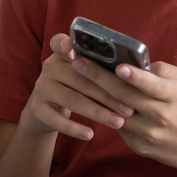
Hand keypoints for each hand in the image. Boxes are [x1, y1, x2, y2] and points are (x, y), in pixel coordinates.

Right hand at [20, 35, 134, 141]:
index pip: (59, 42)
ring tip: (118, 122)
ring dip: (97, 112)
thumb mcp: (81, 74)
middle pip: (78, 79)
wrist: (44, 112)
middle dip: (106, 94)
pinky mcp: (37, 109)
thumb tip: (139, 73)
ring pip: (71, 100)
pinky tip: (90, 134)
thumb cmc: (75, 89)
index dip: (64, 43)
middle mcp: (49, 68)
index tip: (71, 45)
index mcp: (61, 55)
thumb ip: (99, 69)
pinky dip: (74, 128)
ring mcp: (41, 88)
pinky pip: (57, 120)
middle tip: (129, 108)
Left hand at [68, 54, 176, 173]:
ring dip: (94, 94)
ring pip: (115, 112)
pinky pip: (116, 125)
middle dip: (98, 77)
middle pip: (124, 96)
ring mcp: (148, 134)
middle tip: (78, 62)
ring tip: (76, 76)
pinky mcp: (138, 146)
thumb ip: (165, 71)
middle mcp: (161, 116)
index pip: (153, 86)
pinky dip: (103, 110)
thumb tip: (137, 64)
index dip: (136, 77)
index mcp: (176, 97)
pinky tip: (88, 96)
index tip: (118, 67)